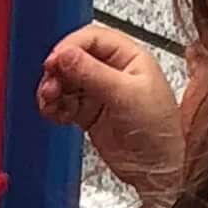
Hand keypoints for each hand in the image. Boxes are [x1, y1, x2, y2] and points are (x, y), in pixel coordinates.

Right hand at [37, 22, 184, 197]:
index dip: (70, 47)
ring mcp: (100, 92)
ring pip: (66, 81)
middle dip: (58, 71)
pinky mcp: (89, 113)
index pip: (92, 39)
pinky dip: (55, 107)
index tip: (54, 62)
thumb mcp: (125, 95)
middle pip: (74, 59)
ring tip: (49, 102)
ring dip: (53, 90)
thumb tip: (65, 54)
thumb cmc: (158, 130)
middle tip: (50, 86)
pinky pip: (64, 103)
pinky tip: (54, 113)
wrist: (156, 169)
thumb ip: (92, 73)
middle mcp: (113, 71)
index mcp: (129, 57)